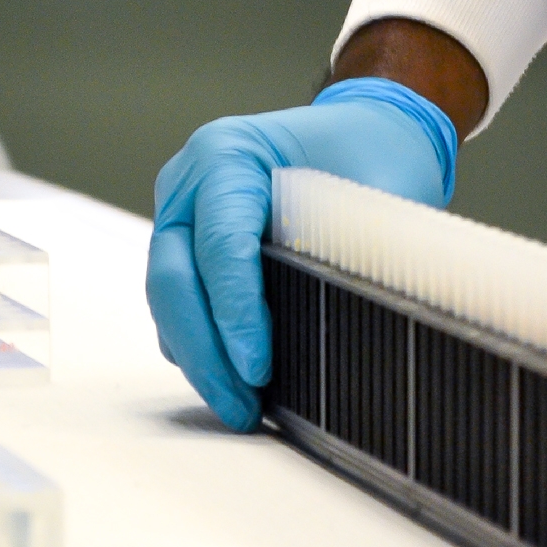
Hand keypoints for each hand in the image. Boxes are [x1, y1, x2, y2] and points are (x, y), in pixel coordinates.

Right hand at [146, 77, 456, 430]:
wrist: (363, 135)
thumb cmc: (371, 154)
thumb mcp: (379, 191)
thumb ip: (364, 248)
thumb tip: (364, 322)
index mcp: (227, 153)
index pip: (220, 243)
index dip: (235, 312)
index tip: (258, 368)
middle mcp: (188, 183)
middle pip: (173, 280)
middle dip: (206, 353)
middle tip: (244, 408)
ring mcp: (180, 219)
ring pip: (167, 304)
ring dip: (200, 362)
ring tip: (243, 410)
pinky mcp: (186, 253)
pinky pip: (178, 311)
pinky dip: (201, 351)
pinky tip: (237, 387)